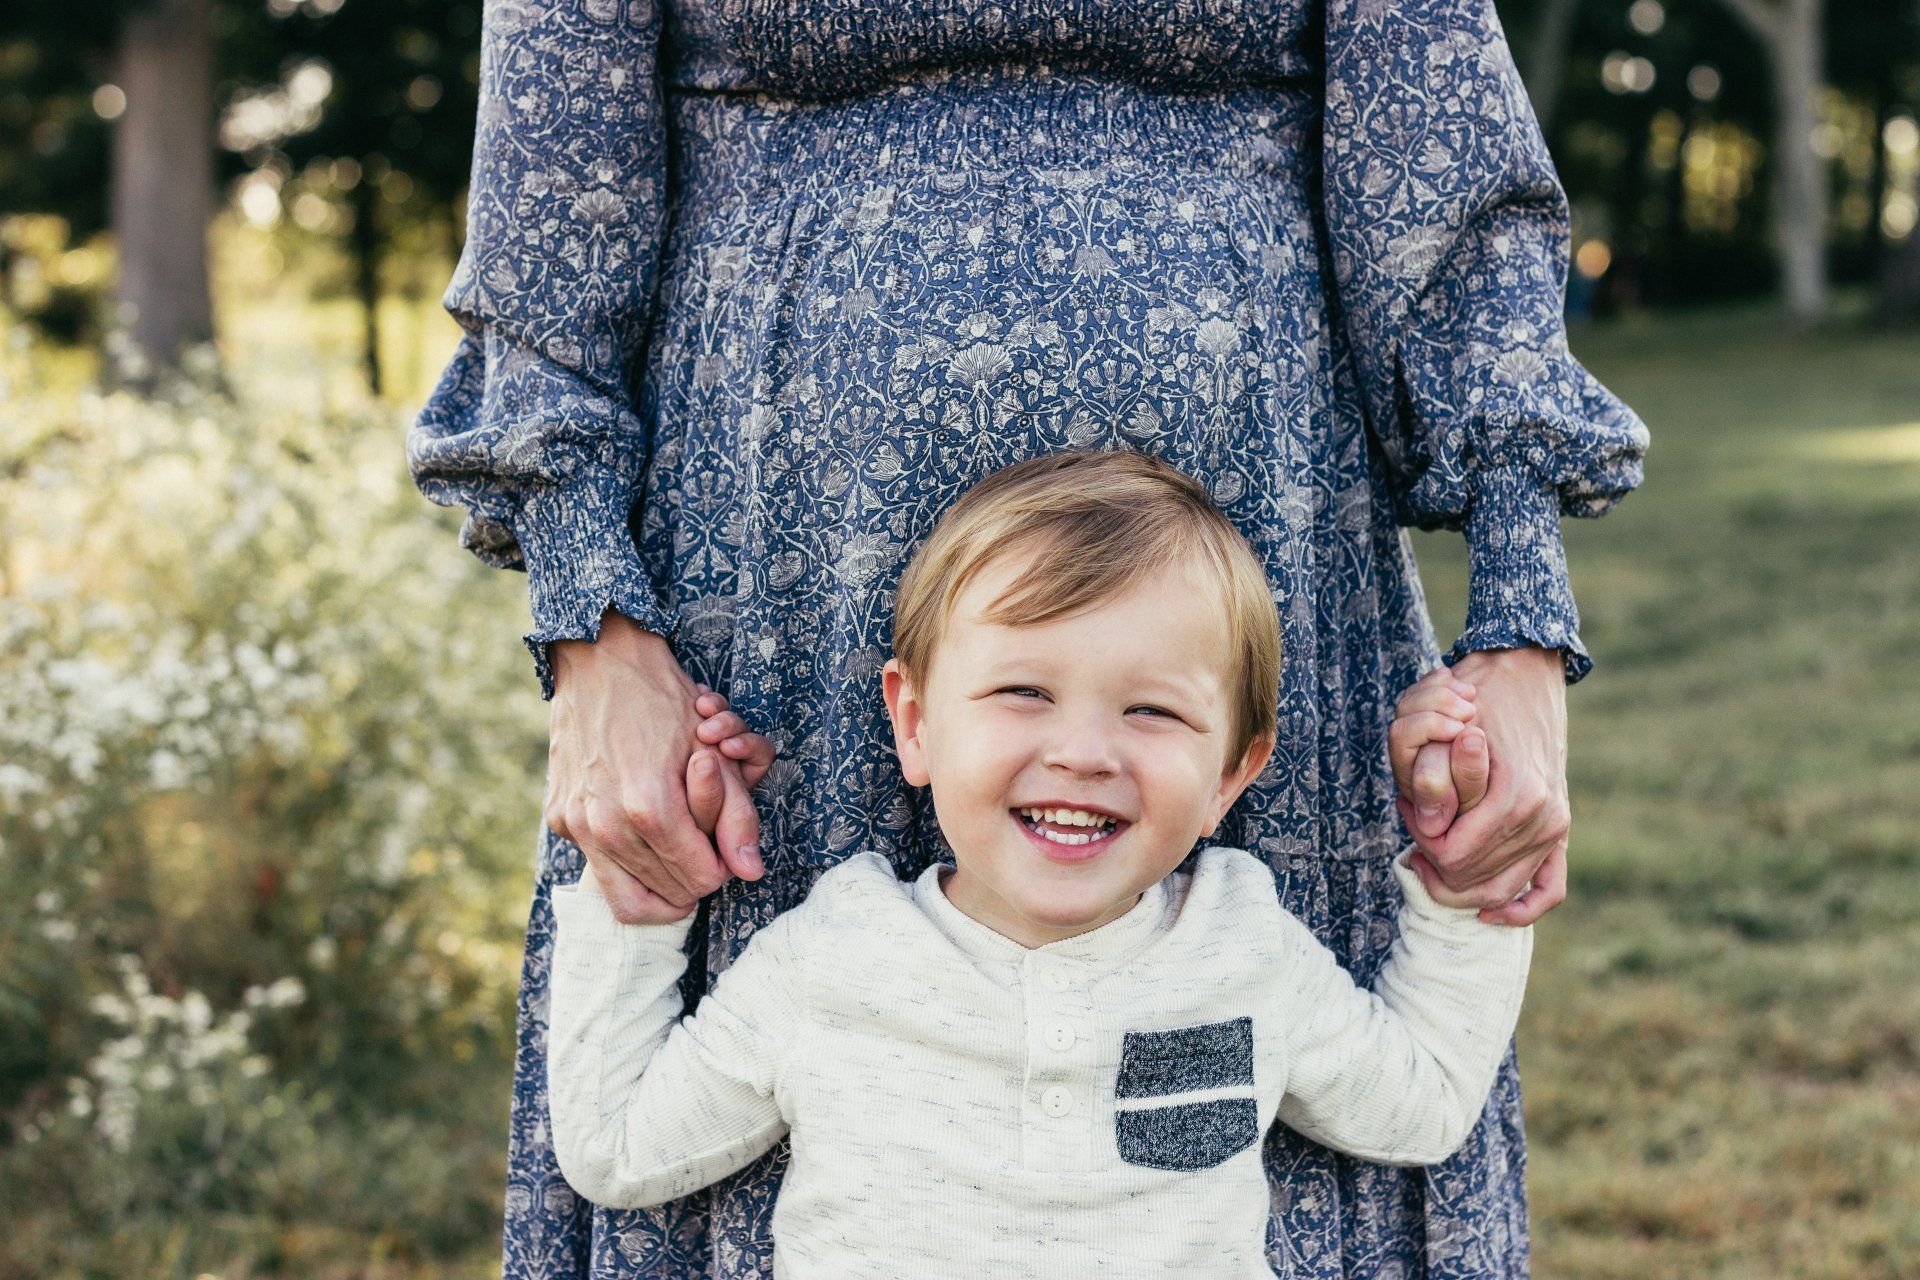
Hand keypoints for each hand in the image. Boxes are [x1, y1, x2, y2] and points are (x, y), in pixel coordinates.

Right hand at [545, 611, 765, 924]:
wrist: (600, 661)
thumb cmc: (665, 700)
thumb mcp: (715, 752)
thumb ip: (737, 815)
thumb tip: (752, 873)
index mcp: (650, 808)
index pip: (702, 879)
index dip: (724, 865)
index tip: (725, 844)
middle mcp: (606, 824)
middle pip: (669, 894)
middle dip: (695, 878)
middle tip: (706, 851)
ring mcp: (577, 824)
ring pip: (628, 899)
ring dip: (663, 885)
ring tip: (681, 860)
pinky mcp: (560, 818)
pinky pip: (600, 867)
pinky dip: (628, 864)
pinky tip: (645, 835)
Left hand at [1396, 646, 1569, 925]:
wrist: (1524, 673)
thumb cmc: (1475, 698)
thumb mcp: (1442, 733)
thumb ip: (1432, 781)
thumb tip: (1424, 829)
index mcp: (1516, 796)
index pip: (1453, 857)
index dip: (1420, 842)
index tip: (1403, 809)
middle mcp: (1542, 817)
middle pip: (1472, 879)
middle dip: (1433, 863)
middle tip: (1412, 831)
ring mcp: (1555, 826)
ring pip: (1499, 890)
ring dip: (1459, 881)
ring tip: (1431, 851)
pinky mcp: (1561, 829)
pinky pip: (1549, 889)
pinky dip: (1519, 909)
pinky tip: (1487, 914)